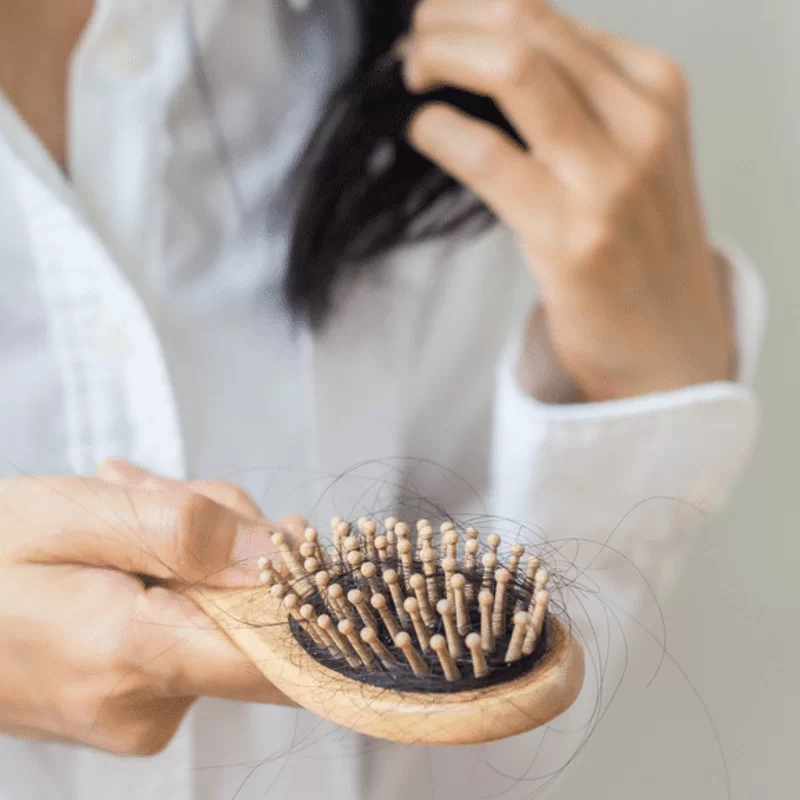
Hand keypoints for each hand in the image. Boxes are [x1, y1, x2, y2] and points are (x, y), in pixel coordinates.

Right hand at [0, 461, 296, 755]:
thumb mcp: (78, 515)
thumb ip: (188, 532)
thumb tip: (282, 552)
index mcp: (134, 660)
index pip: (278, 654)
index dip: (302, 587)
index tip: (293, 535)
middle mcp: (149, 705)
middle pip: (252, 613)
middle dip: (225, 537)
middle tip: (151, 493)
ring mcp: (144, 710)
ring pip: (223, 609)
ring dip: (194, 546)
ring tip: (124, 507)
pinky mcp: (139, 699)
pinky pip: (193, 624)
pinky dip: (176, 573)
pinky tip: (125, 542)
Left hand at [404, 0, 734, 400]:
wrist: (669, 345)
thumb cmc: (634, 248)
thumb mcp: (628, 153)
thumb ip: (574, 100)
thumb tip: (480, 53)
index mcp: (655, 88)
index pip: (544, 12)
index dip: (470, 8)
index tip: (432, 24)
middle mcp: (642, 120)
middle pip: (525, 22)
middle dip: (447, 20)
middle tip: (410, 46)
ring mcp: (612, 178)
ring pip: (512, 70)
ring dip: (440, 58)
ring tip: (410, 78)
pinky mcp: (575, 236)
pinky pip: (489, 156)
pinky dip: (440, 132)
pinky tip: (423, 133)